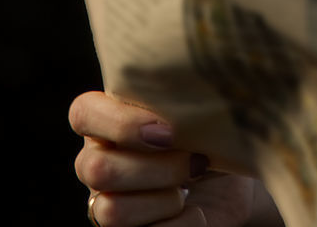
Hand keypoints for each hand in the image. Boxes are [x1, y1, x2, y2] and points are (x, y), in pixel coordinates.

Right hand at [70, 90, 267, 226]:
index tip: (168, 129)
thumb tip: (185, 105)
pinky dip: (181, 224)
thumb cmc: (208, 136)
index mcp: (106, 121)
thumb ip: (175, 101)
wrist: (233, 182)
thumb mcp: (194, 112)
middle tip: (195, 161)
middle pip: (96, 169)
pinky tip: (198, 212)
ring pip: (111, 210)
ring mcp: (108, 202)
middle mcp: (98, 161)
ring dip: (163, 199)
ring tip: (192, 186)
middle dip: (155, 168)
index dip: (121, 124)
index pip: (83, 114)